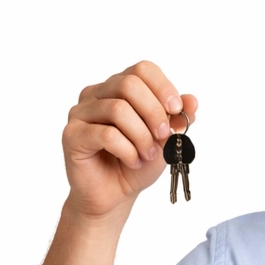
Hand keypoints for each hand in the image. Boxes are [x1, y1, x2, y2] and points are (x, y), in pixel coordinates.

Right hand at [61, 61, 198, 218]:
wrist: (114, 195)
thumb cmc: (137, 163)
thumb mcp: (164, 140)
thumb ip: (177, 118)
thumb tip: (192, 100)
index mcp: (118, 88)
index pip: (141, 69)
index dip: (163, 87)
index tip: (177, 109)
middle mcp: (96, 94)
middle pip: (128, 84)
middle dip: (153, 112)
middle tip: (163, 136)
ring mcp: (81, 113)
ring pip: (117, 109)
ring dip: (141, 136)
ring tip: (147, 154)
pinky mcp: (72, 135)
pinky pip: (106, 134)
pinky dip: (127, 150)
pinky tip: (133, 161)